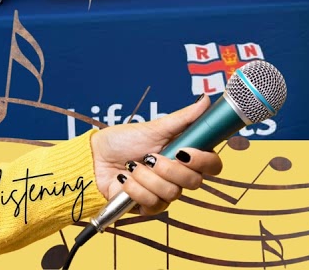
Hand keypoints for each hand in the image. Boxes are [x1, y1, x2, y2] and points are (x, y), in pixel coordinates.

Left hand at [89, 96, 223, 214]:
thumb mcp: (155, 127)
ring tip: (132, 166)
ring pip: (172, 194)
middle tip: (150, 157)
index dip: (203, 161)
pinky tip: (125, 179)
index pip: (212, 165)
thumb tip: (205, 100)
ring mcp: (165, 193)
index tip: (184, 151)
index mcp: (186, 156)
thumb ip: (184, 118)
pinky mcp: (148, 207)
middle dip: (169, 169)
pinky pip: (152, 204)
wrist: (96, 158)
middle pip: (194, 182)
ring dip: (147, 177)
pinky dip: (135, 188)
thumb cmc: (125, 141)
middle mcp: (179, 176)